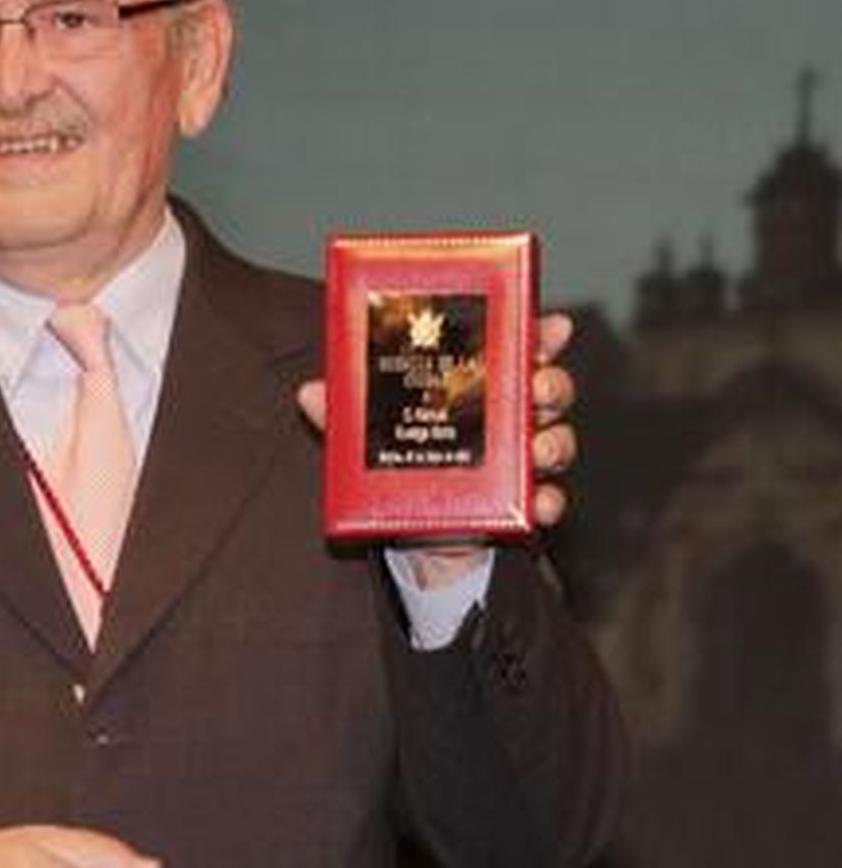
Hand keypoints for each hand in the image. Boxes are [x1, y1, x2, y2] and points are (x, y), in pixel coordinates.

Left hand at [296, 310, 580, 580]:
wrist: (411, 540)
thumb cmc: (399, 471)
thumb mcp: (367, 439)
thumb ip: (343, 416)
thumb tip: (309, 393)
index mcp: (474, 391)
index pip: (514, 350)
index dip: (539, 334)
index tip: (551, 328)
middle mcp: (503, 421)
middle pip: (545, 390)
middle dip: (553, 383)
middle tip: (539, 387)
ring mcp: (514, 463)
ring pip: (554, 440)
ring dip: (556, 440)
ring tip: (538, 448)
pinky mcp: (516, 507)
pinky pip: (545, 501)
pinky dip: (550, 502)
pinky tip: (541, 503)